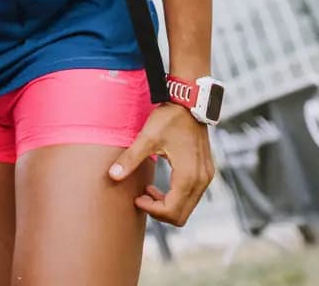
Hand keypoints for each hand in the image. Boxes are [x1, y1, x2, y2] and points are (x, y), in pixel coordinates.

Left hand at [108, 103, 215, 225]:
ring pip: (188, 207)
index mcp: (188, 176)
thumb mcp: (148, 138)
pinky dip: (176, 197)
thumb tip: (112, 176)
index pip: (172, 211)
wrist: (190, 102)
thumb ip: (130, 159)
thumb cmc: (170, 119)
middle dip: (159, 212)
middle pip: (181, 215)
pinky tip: (161, 185)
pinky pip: (192, 196)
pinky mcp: (206, 172)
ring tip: (149, 190)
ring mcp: (206, 177)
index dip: (152, 210)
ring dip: (168, 205)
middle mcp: (201, 180)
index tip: (137, 198)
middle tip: (141, 197)